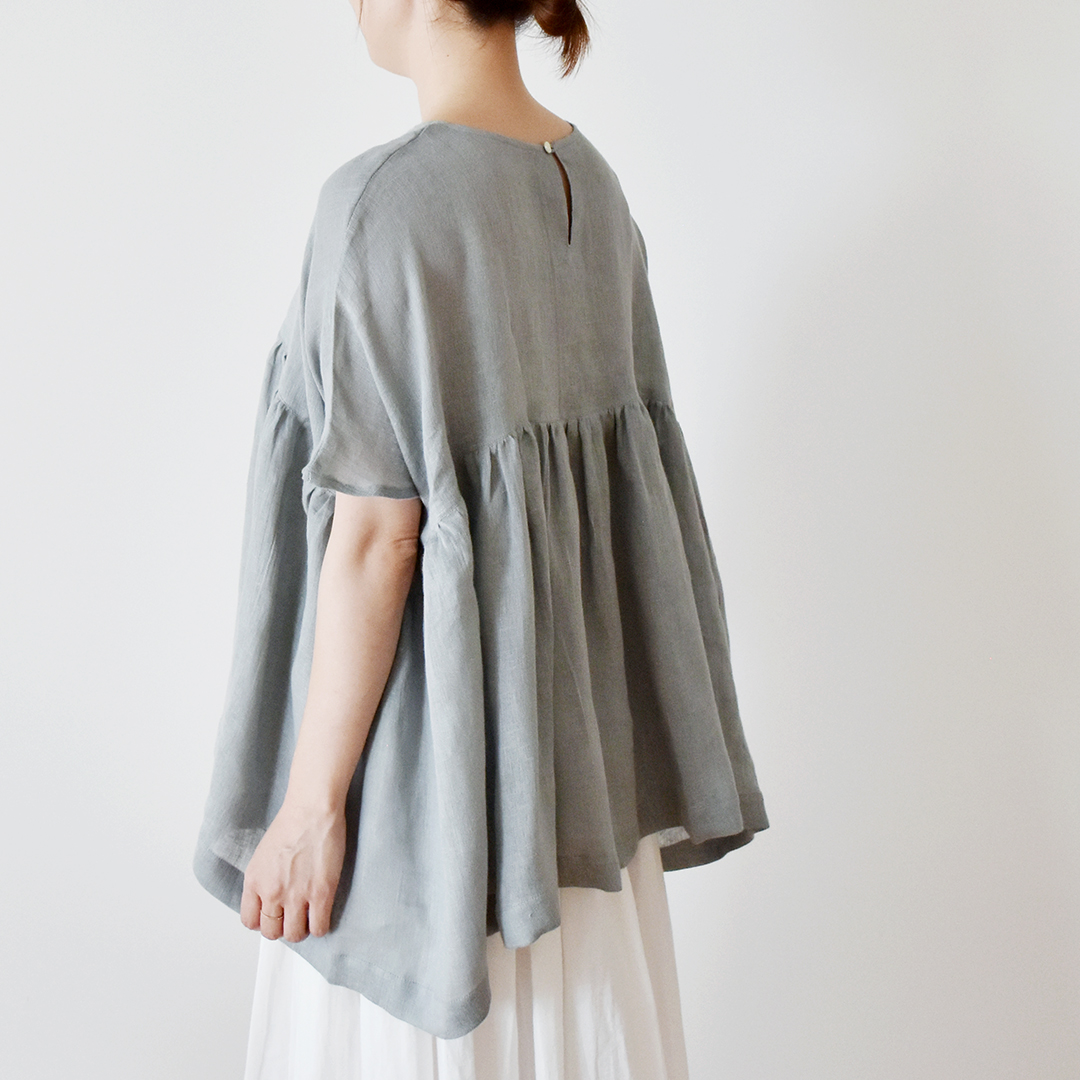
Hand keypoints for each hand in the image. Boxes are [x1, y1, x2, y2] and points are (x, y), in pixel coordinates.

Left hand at [240, 798, 346, 942]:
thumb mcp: (263, 854)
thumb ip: (263, 879)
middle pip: (271, 932)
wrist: (312, 809)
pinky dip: (320, 927)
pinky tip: (322, 915)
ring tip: (308, 917)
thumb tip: (270, 898)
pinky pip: (318, 928)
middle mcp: (271, 892)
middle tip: (293, 917)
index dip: (263, 921)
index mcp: (254, 881)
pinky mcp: (320, 893)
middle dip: (282, 927)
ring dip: (302, 930)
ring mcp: (296, 895)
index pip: (250, 921)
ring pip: (294, 934)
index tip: (273, 916)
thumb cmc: (292, 823)